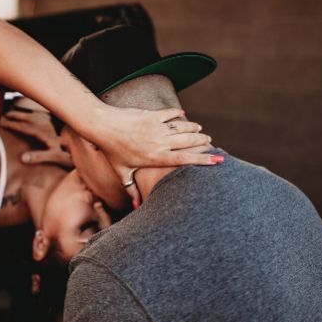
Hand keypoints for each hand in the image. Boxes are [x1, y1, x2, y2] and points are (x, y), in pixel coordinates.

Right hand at [0, 108, 73, 168]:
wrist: (86, 143)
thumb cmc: (70, 154)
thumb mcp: (55, 157)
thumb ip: (39, 156)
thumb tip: (22, 158)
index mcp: (43, 131)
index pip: (24, 127)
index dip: (12, 125)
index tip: (1, 123)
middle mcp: (47, 123)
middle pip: (27, 117)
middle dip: (14, 116)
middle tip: (2, 116)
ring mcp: (52, 121)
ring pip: (33, 113)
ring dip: (21, 112)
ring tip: (11, 111)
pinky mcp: (57, 120)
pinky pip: (41, 113)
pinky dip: (32, 112)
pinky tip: (29, 112)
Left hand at [89, 105, 219, 176]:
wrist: (103, 126)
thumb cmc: (112, 152)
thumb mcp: (122, 172)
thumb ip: (132, 189)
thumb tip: (135, 207)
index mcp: (156, 157)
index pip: (185, 159)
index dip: (203, 160)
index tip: (218, 159)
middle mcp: (160, 142)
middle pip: (188, 141)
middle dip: (202, 142)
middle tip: (212, 143)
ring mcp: (157, 127)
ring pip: (182, 127)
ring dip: (194, 129)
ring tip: (201, 131)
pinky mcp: (152, 115)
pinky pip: (170, 114)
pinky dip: (178, 115)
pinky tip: (184, 116)